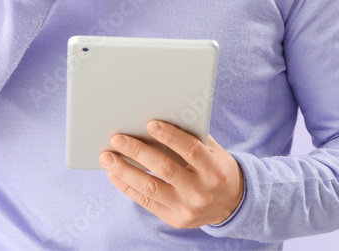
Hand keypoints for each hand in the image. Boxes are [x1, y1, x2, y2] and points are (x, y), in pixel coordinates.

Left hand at [99, 120, 244, 227]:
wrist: (230, 204)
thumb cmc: (216, 168)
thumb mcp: (213, 152)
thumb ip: (192, 137)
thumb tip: (160, 118)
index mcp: (214, 170)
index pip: (191, 151)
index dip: (171, 136)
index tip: (150, 123)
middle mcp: (201, 191)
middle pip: (166, 168)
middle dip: (138, 151)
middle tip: (117, 138)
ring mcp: (187, 208)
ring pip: (150, 187)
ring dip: (125, 170)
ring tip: (107, 157)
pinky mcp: (174, 219)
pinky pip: (146, 202)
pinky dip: (127, 187)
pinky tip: (114, 174)